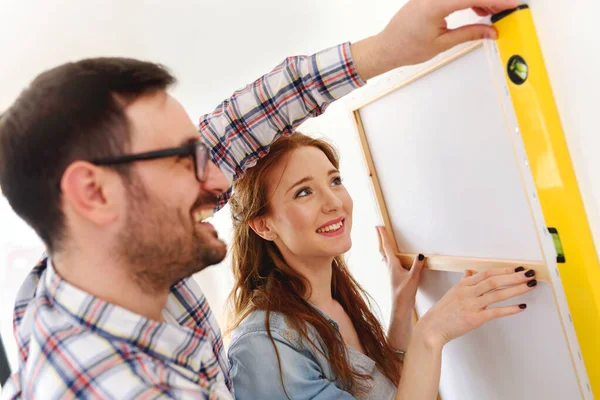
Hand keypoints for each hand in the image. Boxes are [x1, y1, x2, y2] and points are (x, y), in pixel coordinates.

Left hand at [351, 0, 518, 79]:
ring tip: (489, 13)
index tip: (511, 4)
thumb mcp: (442, 44)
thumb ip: (469, 34)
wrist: (386, 47)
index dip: (495, 0)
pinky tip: (476, 9)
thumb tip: (491, 31)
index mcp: (434, 4)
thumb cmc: (406, 48)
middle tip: (504, 9)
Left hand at [377, 226, 423, 350]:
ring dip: (383, 246)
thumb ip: (417, 266)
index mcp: (392, 265)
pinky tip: (391, 258)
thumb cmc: (404, 294)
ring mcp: (391, 272)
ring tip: (382, 239)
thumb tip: (420, 255)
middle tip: (377, 228)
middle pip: (383, 249)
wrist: (400, 307)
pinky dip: (388, 255)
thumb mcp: (413, 279)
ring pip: (385, 256)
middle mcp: (390, 267)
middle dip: (380, 238)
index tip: (379, 226)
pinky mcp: (394, 276)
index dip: (383, 236)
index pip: (387, 247)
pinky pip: (390, 262)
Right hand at [416, 266, 536, 347]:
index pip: (487, 273)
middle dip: (514, 276)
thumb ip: (463, 282)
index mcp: (463, 285)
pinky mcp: (474, 319)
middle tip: (530, 273)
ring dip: (516, 289)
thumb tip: (470, 272)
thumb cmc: (442, 312)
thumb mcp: (452, 292)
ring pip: (497, 293)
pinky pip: (495, 312)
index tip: (518, 268)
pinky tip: (521, 306)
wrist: (432, 328)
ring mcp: (471, 305)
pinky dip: (510, 309)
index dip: (504, 270)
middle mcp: (467, 292)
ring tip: (530, 285)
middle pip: (494, 280)